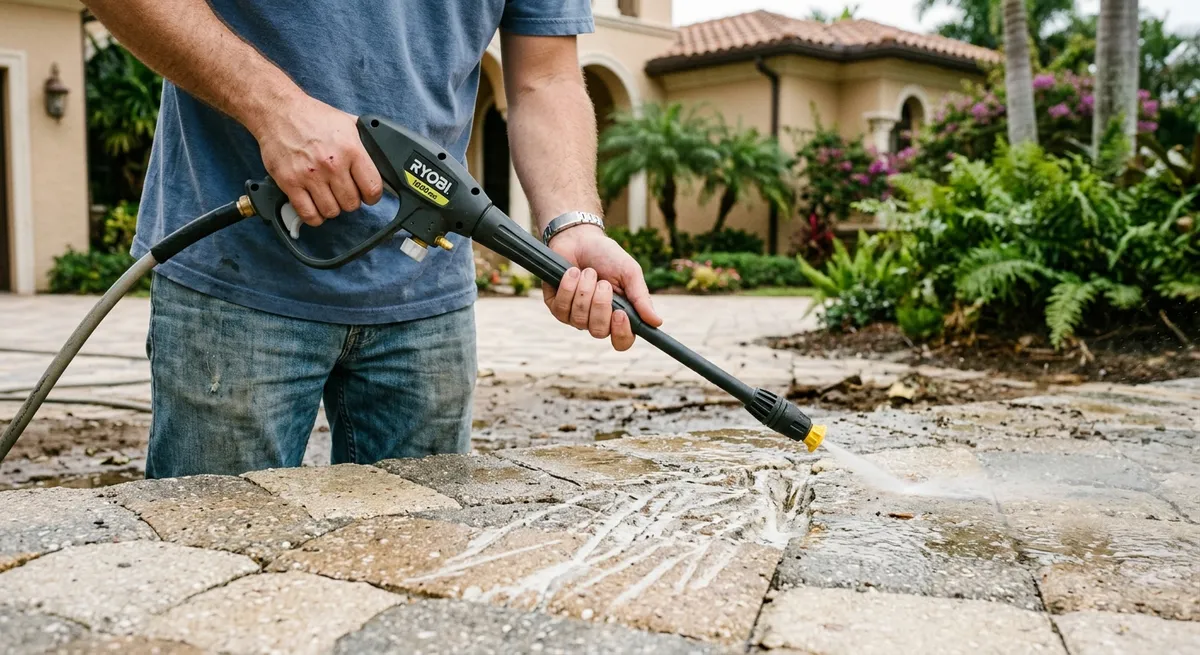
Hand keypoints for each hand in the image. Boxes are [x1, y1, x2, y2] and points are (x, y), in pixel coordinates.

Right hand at [251, 97, 383, 226]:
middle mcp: (332, 164)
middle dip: (350, 200)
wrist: (278, 111)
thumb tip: (381, 158)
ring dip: (332, 208)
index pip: (372, 188)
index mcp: (351, 149)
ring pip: (331, 211)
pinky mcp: (290, 183)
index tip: (367, 195)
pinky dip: (314, 216)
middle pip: (351, 203)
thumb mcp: (346, 123)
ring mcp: (310, 175)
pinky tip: (315, 206)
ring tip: (328, 197)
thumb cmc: (312, 116)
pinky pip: (308, 214)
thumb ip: (364, 143)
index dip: (372, 196)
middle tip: (344, 192)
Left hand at [543, 225, 663, 350]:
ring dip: (584, 291)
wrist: (580, 238)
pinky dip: (568, 287)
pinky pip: (561, 308)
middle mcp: (597, 320)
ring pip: (579, 320)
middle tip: (603, 283)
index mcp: (619, 315)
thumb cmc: (607, 256)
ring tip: (588, 272)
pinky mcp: (556, 307)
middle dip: (600, 304)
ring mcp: (575, 316)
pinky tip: (572, 272)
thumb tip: (657, 322)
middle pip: (599, 331)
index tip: (620, 313)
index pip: (622, 341)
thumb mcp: (629, 272)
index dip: (621, 333)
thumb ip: (641, 298)